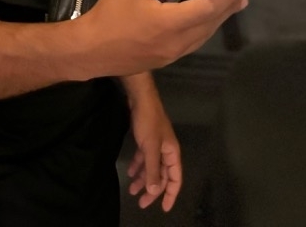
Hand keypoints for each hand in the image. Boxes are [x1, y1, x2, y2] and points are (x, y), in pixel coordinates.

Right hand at [77, 0, 246, 77]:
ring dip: (217, 20)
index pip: (206, 8)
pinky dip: (203, 30)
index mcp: (170, 22)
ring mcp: (171, 54)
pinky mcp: (163, 59)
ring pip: (202, 36)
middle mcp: (176, 42)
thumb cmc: (109, 16)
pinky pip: (191, 43)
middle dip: (227, 8)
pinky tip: (203, 23)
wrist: (90, 50)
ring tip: (230, 8)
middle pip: (209, 24)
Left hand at [125, 74, 181, 211]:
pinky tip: (130, 172)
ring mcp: (156, 144)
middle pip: (162, 175)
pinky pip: (144, 157)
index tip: (164, 208)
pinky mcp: (146, 139)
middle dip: (152, 189)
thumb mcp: (150, 148)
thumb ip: (152, 170)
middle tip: (141, 203)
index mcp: (172, 153)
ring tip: (132, 190)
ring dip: (143, 179)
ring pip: (151, 167)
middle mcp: (166, 150)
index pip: (175, 179)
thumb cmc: (148, 122)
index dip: (170, 194)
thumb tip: (154, 191)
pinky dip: (138, 166)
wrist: (140, 98)